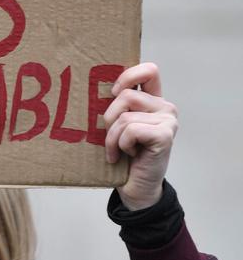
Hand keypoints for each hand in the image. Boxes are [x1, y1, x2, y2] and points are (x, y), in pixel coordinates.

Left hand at [104, 62, 177, 210]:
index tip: (111, 93)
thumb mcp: (116, 125)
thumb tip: (90, 85)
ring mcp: (168, 121)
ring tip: (118, 151)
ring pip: (125, 115)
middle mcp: (165, 107)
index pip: (149, 70)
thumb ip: (115, 105)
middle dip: (109, 117)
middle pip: (126, 94)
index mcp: (154, 100)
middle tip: (112, 137)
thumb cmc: (123, 156)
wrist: (136, 189)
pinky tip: (127, 155)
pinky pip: (130, 129)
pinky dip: (121, 144)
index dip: (127, 76)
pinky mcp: (165, 136)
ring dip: (113, 137)